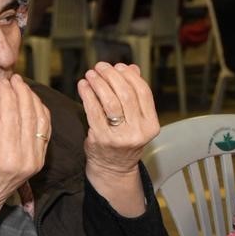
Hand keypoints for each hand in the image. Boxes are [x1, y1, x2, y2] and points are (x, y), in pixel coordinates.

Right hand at [0, 75, 49, 235]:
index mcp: (7, 157)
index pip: (12, 116)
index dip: (9, 95)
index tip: (3, 82)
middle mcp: (27, 158)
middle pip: (29, 115)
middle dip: (22, 93)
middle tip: (14, 78)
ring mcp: (37, 159)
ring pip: (42, 120)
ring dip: (33, 99)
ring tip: (22, 86)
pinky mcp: (40, 159)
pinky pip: (45, 129)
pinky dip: (40, 111)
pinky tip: (30, 100)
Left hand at [77, 63, 159, 215]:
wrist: (114, 168)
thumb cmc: (125, 139)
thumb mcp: (137, 119)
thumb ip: (136, 94)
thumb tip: (131, 68)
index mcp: (151, 125)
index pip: (143, 93)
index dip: (130, 76)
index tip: (119, 66)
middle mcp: (137, 131)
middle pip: (125, 94)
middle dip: (111, 76)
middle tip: (101, 66)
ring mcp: (119, 136)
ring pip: (109, 101)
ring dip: (98, 83)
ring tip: (91, 74)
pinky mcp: (101, 139)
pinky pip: (93, 111)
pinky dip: (87, 95)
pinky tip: (83, 86)